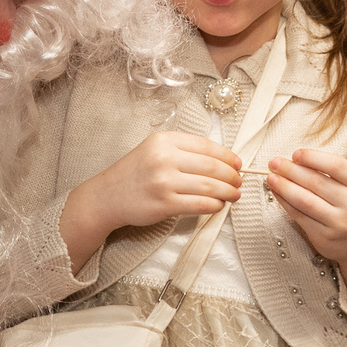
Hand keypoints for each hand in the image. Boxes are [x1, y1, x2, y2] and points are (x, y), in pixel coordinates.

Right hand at [59, 129, 241, 272]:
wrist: (108, 196)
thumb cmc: (135, 173)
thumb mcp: (155, 149)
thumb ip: (183, 151)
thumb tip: (221, 160)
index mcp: (164, 140)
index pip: (206, 145)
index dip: (227, 156)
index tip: (238, 163)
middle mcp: (164, 158)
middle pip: (211, 166)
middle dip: (231, 175)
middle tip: (239, 181)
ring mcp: (164, 182)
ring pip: (209, 186)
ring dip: (227, 192)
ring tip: (234, 195)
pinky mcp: (165, 204)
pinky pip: (200, 204)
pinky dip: (214, 205)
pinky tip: (219, 205)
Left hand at [265, 147, 346, 304]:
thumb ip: (329, 173)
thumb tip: (294, 161)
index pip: (336, 165)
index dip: (312, 157)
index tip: (295, 154)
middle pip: (316, 182)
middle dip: (290, 170)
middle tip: (274, 162)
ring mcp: (339, 223)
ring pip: (304, 200)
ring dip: (283, 186)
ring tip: (271, 177)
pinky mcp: (324, 237)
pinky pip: (299, 216)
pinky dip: (285, 202)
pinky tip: (277, 193)